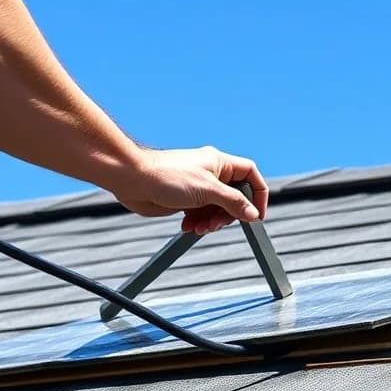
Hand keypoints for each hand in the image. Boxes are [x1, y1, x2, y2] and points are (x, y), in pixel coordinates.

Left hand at [112, 146, 270, 234]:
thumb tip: (253, 214)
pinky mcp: (185, 200)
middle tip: (216, 224)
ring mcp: (198, 188)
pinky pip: (200, 215)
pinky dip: (197, 223)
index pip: (250, 175)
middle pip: (235, 198)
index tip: (257, 214)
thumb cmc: (167, 176)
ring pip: (217, 209)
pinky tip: (187, 226)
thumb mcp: (208, 190)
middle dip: (227, 215)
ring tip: (198, 227)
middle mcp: (211, 174)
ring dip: (211, 222)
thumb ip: (234, 203)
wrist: (132, 180)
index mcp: (220, 164)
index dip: (258, 194)